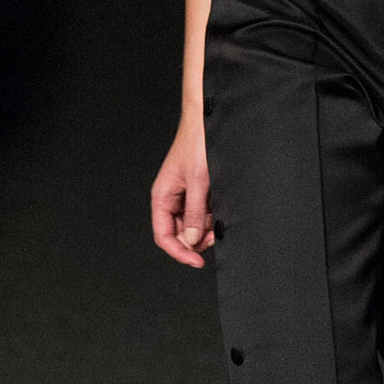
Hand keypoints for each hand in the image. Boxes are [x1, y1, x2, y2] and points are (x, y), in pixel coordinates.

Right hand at [151, 115, 214, 265]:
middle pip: (179, 233)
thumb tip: (192, 240)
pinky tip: (221, 210)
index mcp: (162, 196)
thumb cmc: (197, 144)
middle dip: (196, 240)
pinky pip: (203, 212)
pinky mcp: (199, 191)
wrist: (207, 121)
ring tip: (219, 220)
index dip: (179, 252)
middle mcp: (171, 198)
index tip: (197, 262)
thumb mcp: (199, 181)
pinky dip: (212, 216)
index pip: (163, 235)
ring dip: (206, 228)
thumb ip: (194, 213)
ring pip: (193, 225)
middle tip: (215, 237)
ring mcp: (185, 195)